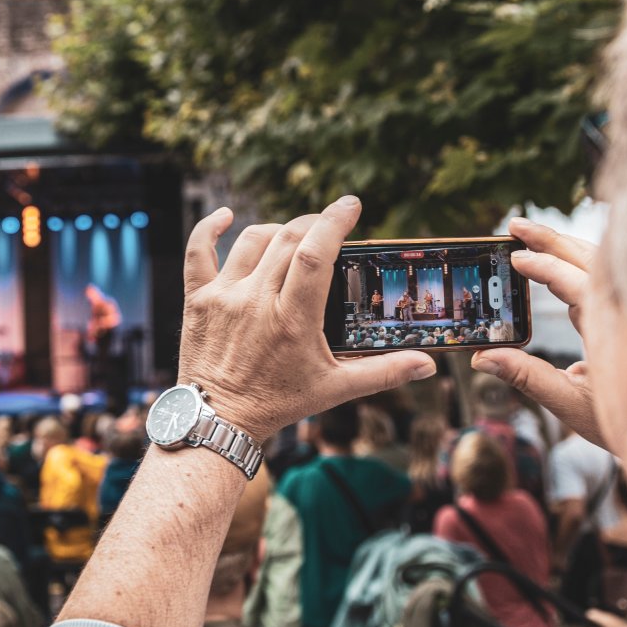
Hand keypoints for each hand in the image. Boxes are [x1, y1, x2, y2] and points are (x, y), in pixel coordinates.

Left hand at [178, 197, 436, 441]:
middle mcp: (255, 302)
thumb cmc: (278, 403)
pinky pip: (199, 251)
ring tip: (295, 236)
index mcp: (292, 320)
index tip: (351, 205)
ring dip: (278, 229)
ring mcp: (223, 297)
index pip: (315, 255)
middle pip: (288, 240)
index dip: (334, 222)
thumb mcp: (334, 389)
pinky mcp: (199, 299)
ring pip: (252, 241)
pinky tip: (226, 217)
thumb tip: (427, 364)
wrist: (219, 421)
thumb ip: (383, 373)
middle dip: (314, 224)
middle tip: (329, 226)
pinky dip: (210, 229)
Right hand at [472, 216, 604, 446]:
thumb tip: (483, 357)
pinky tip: (563, 262)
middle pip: (590, 259)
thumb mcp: (572, 404)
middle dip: (552, 238)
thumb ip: (527, 377)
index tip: (516, 257)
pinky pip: (606, 278)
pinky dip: (581, 262)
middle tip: (515, 224)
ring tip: (532, 236)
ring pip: (601, 264)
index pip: (577, 282)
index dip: (545, 265)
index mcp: (616, 328)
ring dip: (566, 246)